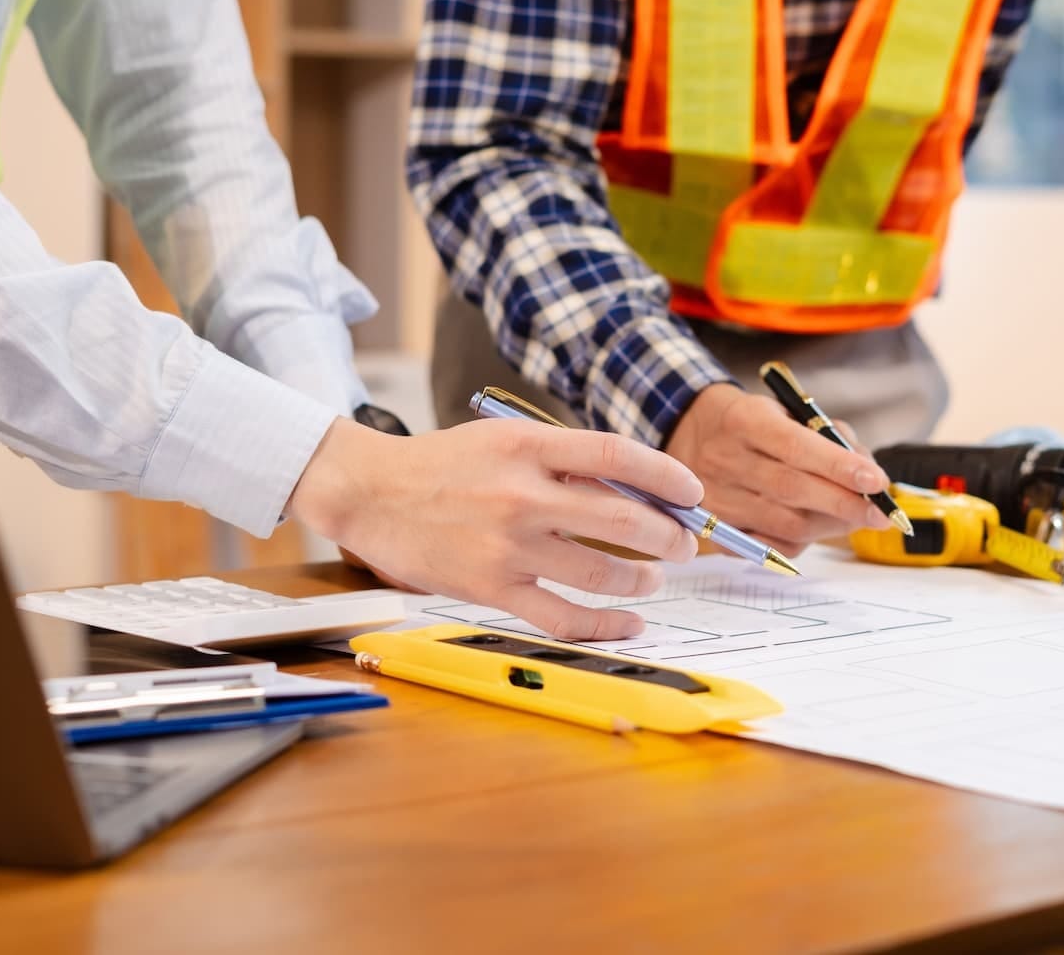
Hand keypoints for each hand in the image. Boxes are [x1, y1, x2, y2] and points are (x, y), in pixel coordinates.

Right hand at [286, 418, 701, 639]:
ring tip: (654, 579)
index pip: (617, 456)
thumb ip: (562, 459)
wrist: (371, 493)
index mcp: (529, 446)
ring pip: (602, 571)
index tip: (692, 492)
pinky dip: (606, 623)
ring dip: (642, 579)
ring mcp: (509, 545)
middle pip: (622, 518)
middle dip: (668, 535)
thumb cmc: (442, 464)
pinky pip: (564, 616)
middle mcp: (523, 494)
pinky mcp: (492, 587)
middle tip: (683, 543)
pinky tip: (629, 622)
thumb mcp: (504, 440)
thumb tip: (634, 488)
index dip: (666, 475)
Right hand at [666, 383, 890, 555]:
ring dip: (831, 525)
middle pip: (792, 490)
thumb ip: (830, 438)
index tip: (877, 481)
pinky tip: (819, 526)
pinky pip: (771, 546)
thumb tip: (870, 477)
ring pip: (785, 524)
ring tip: (856, 518)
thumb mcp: (786, 411)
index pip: (796, 446)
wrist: (693, 434)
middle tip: (882, 514)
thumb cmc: (754, 423)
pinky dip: (805, 541)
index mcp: (744, 420)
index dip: (839, 466)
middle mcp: (724, 459)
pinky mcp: (716, 528)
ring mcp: (716, 498)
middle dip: (845, 504)